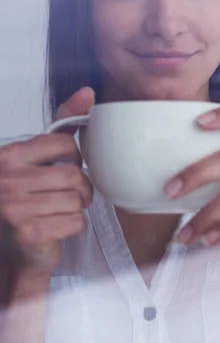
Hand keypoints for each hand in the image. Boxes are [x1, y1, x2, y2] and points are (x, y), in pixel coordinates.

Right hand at [0, 87, 94, 278]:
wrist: (12, 250)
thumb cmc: (28, 198)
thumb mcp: (40, 156)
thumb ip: (63, 123)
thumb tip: (88, 92)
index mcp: (10, 155)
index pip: (63, 144)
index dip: (73, 158)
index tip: (65, 167)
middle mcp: (7, 179)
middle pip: (73, 174)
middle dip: (81, 187)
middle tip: (73, 194)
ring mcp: (15, 208)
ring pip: (76, 199)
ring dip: (77, 207)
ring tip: (64, 209)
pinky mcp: (29, 233)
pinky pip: (75, 221)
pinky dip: (74, 225)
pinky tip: (58, 226)